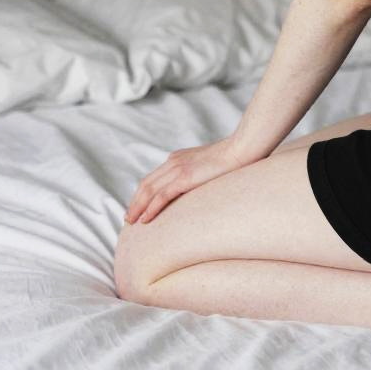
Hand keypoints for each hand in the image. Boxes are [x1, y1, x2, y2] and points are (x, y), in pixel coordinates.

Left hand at [124, 135, 251, 224]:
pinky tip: (145, 219)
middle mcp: (174, 161)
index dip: (142, 194)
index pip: (153, 178)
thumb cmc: (231, 159)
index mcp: (178, 158)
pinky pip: (161, 195)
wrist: (242, 149)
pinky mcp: (184, 177)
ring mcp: (178, 168)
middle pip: (146, 184)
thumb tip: (196, 187)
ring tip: (131, 222)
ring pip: (149, 190)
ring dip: (137, 207)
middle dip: (135, 202)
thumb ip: (197, 174)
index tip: (137, 208)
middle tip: (128, 219)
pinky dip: (150, 208)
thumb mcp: (207, 166)